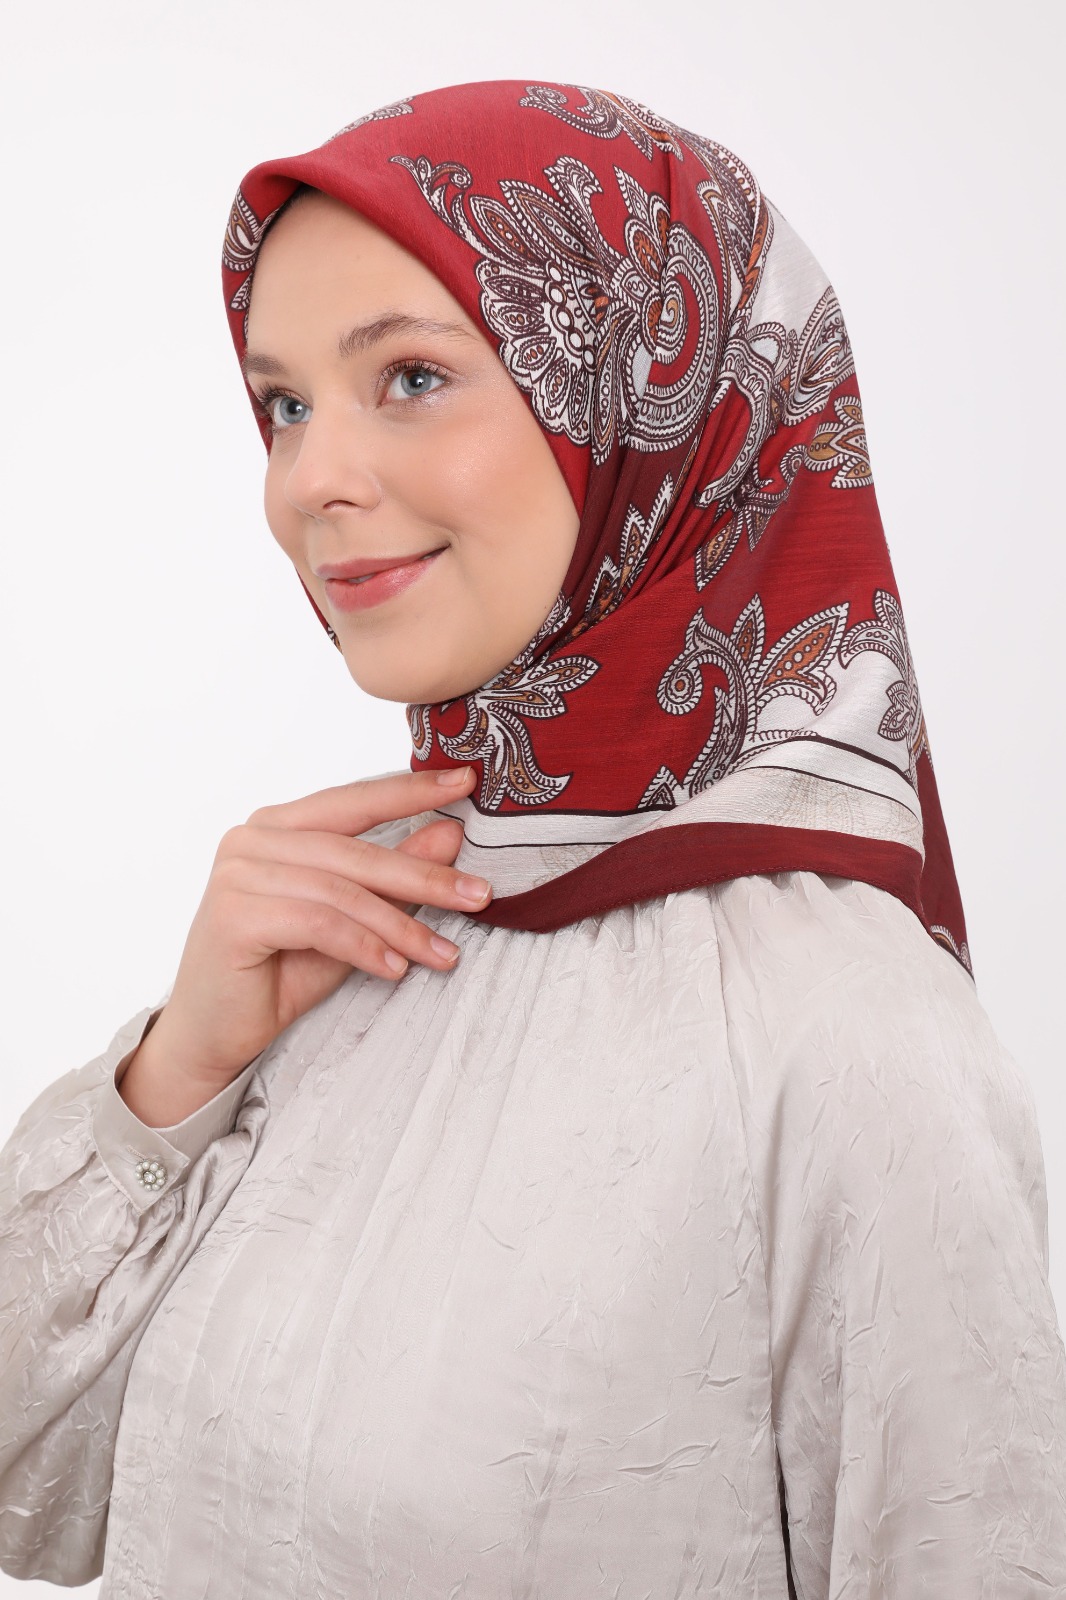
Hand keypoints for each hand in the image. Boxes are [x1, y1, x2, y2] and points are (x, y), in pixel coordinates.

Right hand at [142, 766, 487, 1091]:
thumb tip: (450, 834)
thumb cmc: (278, 972)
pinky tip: (395, 969)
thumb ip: (392, 876)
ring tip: (442, 955)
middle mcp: (252, 839)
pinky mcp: (233, 915)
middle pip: (355, 850)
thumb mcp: (352, 919)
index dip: (410, 790)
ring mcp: (237, 874)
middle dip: (423, 875)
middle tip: (478, 893)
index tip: (465, 782)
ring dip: (401, 926)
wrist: (212, 1033)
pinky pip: (320, 923)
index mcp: (277, 826)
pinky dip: (366, 947)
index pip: (354, 800)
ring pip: (342, 891)